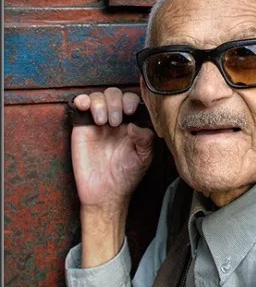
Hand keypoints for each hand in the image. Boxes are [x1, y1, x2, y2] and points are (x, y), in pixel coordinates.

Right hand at [71, 87, 154, 210]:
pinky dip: (81, 100)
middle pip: (114, 94)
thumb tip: (134, 124)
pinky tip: (84, 105)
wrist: (105, 193)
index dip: (131, 101)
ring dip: (100, 103)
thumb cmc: (126, 175)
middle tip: (115, 121)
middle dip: (115, 102)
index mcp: (131, 122)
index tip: (130, 112)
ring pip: (97, 97)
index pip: (131, 100)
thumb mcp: (143, 157)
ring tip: (102, 122)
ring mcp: (96, 122)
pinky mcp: (81, 128)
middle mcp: (114, 119)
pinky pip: (79, 106)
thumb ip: (145, 139)